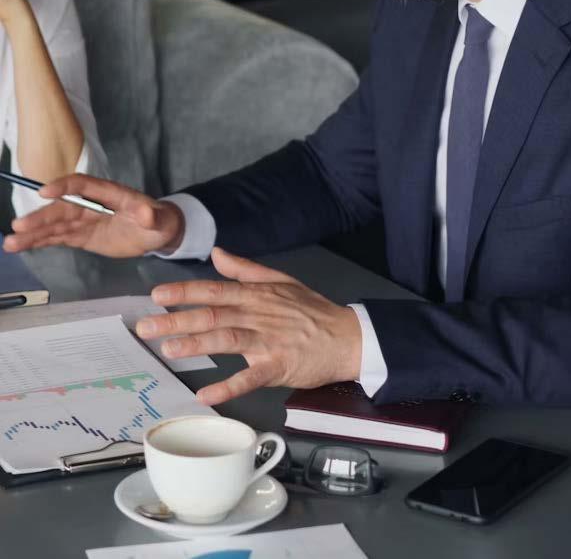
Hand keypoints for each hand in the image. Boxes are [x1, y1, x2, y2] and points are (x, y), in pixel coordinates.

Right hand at [4, 174, 183, 257]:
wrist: (156, 232)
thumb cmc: (159, 221)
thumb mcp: (159, 220)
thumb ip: (151, 217)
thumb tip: (146, 213)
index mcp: (110, 194)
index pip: (83, 185)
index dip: (65, 186)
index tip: (45, 191)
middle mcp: (92, 205)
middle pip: (63, 208)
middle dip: (42, 216)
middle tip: (19, 225)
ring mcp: (85, 220)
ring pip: (55, 225)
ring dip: (33, 233)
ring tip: (11, 242)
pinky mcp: (81, 235)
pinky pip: (57, 238)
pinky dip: (39, 242)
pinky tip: (20, 246)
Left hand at [136, 248, 362, 404]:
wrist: (346, 337)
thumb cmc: (311, 311)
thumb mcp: (281, 281)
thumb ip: (245, 269)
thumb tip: (217, 253)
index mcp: (257, 294)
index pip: (215, 290)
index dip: (185, 292)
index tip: (157, 295)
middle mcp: (258, 315)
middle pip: (213, 315)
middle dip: (177, 320)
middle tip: (146, 327)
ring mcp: (268, 341)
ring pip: (227, 339)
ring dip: (196, 345)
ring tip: (168, 351)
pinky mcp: (278, 366)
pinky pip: (250, 377)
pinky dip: (228, 386)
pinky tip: (206, 394)